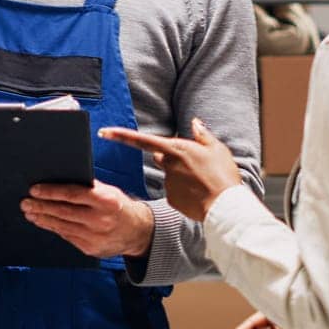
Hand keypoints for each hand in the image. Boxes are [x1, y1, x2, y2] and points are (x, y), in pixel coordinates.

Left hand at [21, 181, 153, 257]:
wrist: (137, 232)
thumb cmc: (118, 206)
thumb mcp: (109, 192)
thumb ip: (88, 187)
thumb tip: (59, 179)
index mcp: (106, 200)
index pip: (73, 194)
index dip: (51, 192)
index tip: (34, 190)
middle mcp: (101, 219)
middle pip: (64, 212)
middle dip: (41, 206)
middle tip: (25, 202)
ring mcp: (95, 236)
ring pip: (62, 226)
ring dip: (42, 219)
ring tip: (30, 212)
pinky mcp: (90, 249)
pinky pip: (67, 236)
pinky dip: (53, 228)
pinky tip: (43, 222)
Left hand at [98, 119, 241, 221]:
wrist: (225, 206)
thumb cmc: (223, 175)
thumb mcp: (217, 148)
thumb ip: (202, 134)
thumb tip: (194, 122)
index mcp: (176, 148)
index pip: (141, 140)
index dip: (120, 135)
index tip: (103, 132)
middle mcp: (168, 164)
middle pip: (160, 156)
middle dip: (170, 157)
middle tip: (193, 164)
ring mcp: (168, 183)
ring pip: (169, 174)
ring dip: (180, 175)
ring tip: (202, 181)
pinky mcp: (171, 198)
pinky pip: (174, 191)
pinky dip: (183, 191)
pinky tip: (197, 193)